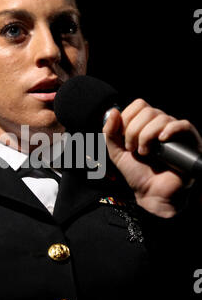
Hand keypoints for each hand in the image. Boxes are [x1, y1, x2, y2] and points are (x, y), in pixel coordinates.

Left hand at [103, 99, 201, 217]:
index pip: (139, 105)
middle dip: (134, 131)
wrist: (151, 194)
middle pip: (148, 111)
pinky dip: (170, 129)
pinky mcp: (190, 142)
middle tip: (133, 149)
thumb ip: (109, 133)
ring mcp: (176, 133)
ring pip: (161, 118)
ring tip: (145, 153)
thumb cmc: (138, 174)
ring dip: (147, 136)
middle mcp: (162, 125)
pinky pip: (184, 125)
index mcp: (146, 124)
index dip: (128, 119)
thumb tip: (113, 111)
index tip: (124, 139)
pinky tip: (161, 140)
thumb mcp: (117, 152)